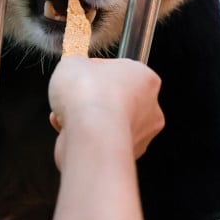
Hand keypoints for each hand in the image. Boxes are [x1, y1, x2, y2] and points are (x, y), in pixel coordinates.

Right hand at [48, 57, 163, 166]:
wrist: (88, 134)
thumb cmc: (88, 96)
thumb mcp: (71, 63)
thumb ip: (77, 66)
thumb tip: (75, 72)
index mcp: (145, 77)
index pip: (120, 71)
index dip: (95, 73)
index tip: (82, 76)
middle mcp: (150, 107)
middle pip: (117, 99)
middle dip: (94, 100)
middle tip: (75, 98)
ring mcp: (141, 135)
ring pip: (109, 123)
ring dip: (88, 120)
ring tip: (68, 116)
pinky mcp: (126, 155)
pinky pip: (102, 142)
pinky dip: (86, 138)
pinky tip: (70, 132)